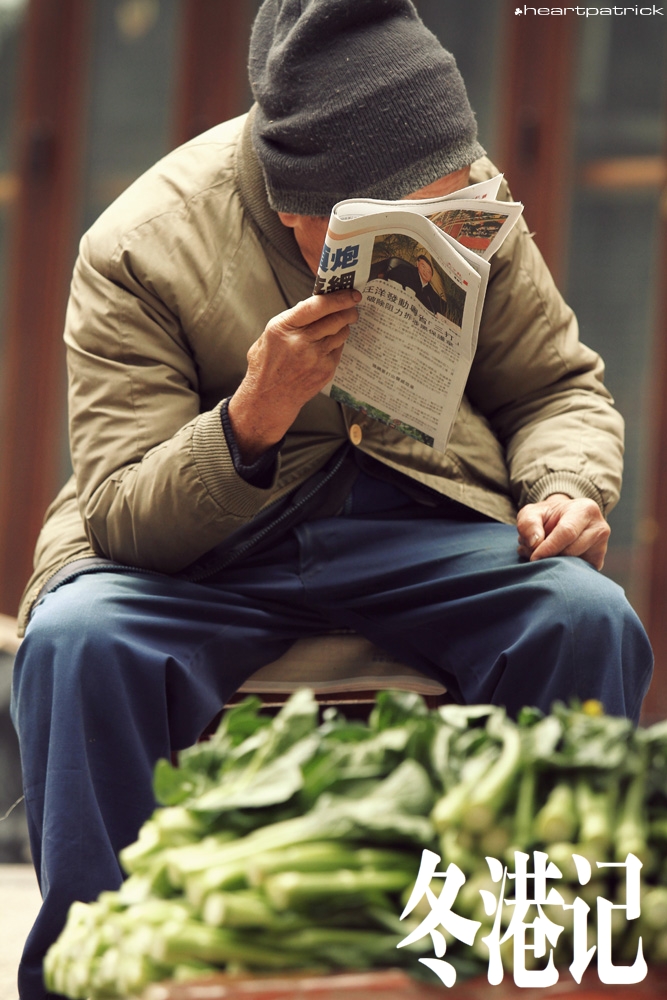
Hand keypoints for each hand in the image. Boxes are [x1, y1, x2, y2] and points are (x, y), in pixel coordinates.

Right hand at [228, 289, 360, 461]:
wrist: (270, 399)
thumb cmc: (267, 366)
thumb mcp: (268, 336)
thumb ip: (290, 321)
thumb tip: (314, 305)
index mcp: (283, 328)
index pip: (317, 306)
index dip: (338, 298)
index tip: (350, 294)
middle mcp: (300, 342)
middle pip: (335, 319)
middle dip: (348, 310)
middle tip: (352, 306)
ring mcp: (315, 358)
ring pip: (341, 333)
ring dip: (344, 326)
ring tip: (341, 323)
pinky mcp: (326, 370)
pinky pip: (339, 349)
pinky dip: (337, 344)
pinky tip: (329, 345)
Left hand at [516, 494, 609, 570]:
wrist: (563, 521)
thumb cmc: (547, 517)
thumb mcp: (531, 513)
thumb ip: (528, 523)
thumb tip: (535, 543)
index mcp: (585, 510)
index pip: (567, 532)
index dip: (548, 547)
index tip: (533, 558)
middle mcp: (599, 527)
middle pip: (571, 551)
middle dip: (549, 556)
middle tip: (533, 554)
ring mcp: (602, 546)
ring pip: (575, 564)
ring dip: (555, 564)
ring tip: (542, 554)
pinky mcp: (598, 561)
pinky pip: (578, 572)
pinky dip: (563, 570)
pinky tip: (554, 559)